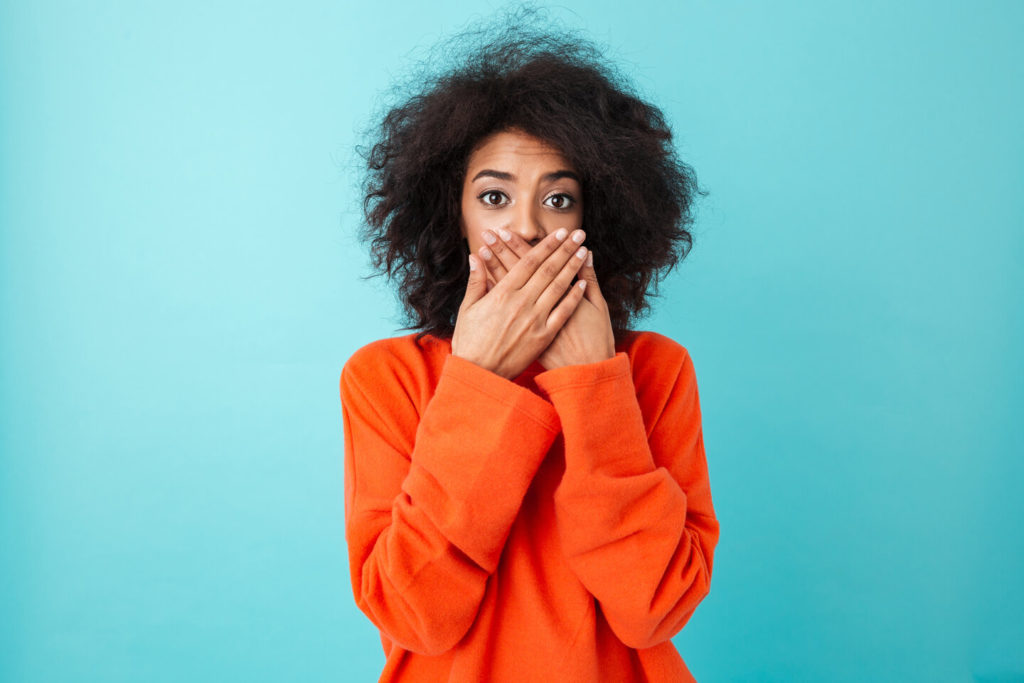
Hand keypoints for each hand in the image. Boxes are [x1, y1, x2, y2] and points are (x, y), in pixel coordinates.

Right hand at [451, 228, 589, 379]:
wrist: (479, 373)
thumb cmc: (470, 341)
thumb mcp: (467, 309)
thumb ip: (476, 281)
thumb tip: (475, 257)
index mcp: (502, 293)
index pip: (529, 262)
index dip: (546, 245)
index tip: (559, 233)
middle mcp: (521, 303)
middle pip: (548, 270)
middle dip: (564, 249)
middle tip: (577, 234)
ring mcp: (535, 319)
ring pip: (558, 287)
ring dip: (572, 267)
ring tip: (583, 251)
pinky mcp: (543, 336)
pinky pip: (563, 312)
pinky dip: (574, 296)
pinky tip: (583, 283)